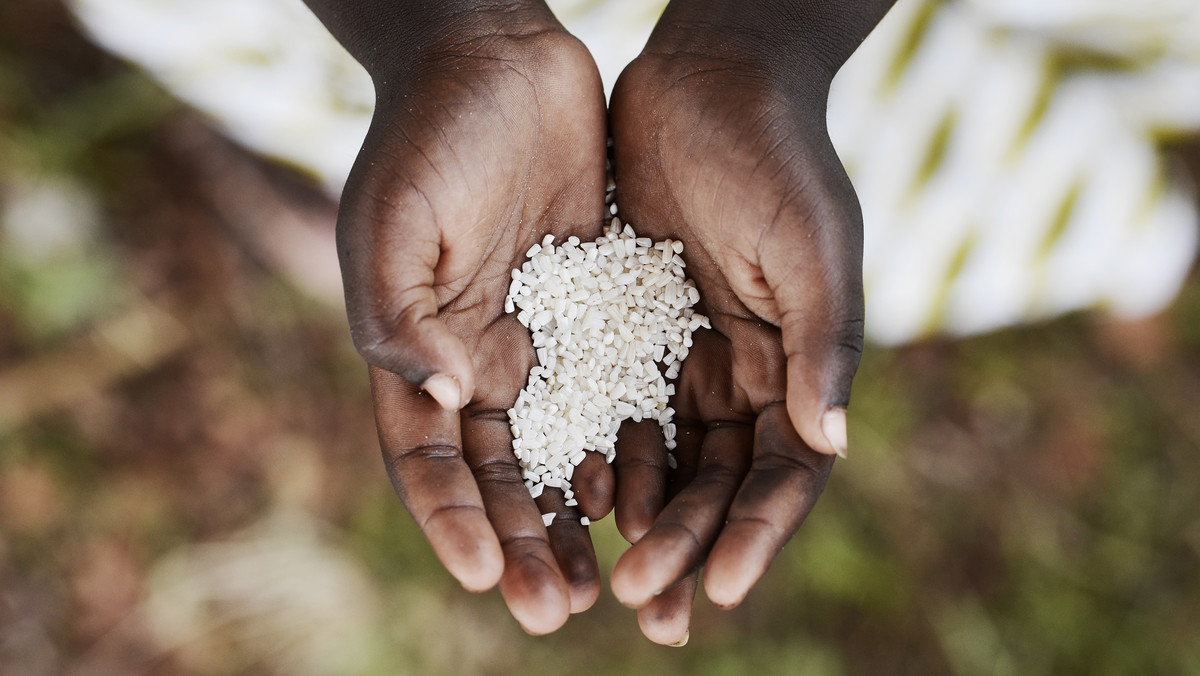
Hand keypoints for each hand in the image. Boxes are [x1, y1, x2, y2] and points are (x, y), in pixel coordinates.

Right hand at [334, 10, 609, 633]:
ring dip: (584, 516)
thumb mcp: (393, 223)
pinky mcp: (602, 312)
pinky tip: (656, 492)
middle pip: (501, 477)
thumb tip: (444, 395)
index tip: (486, 575)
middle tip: (558, 610)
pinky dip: (633, 446)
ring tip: (617, 579)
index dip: (451, 521)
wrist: (496, 63)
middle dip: (526, 544)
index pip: (428, 460)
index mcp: (417, 354)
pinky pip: (620, 392)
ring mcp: (543, 341)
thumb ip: (399, 316)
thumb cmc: (428, 138)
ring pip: (565, 450)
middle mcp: (480, 362)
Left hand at [605, 22, 866, 643]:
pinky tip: (572, 497)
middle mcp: (747, 373)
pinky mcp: (631, 327)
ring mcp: (687, 355)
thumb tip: (831, 444)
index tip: (716, 588)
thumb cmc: (778, 156)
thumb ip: (823, 343)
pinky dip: (599, 457)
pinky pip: (614, 407)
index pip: (784, 472)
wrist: (713, 80)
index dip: (758, 534)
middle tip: (643, 605)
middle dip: (688, 545)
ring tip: (605, 579)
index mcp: (799, 365)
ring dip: (642, 520)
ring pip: (666, 460)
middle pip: (720, 484)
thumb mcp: (811, 245)